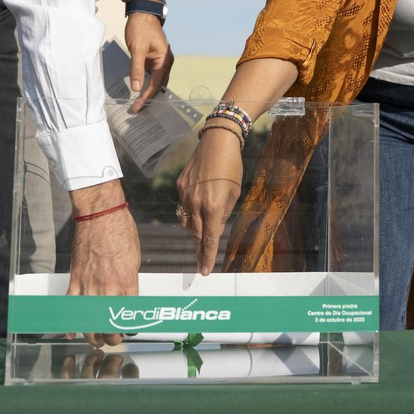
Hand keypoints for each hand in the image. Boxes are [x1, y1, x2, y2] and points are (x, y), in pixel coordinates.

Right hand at [67, 181, 140, 346]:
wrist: (100, 215)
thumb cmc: (121, 232)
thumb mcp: (134, 259)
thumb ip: (129, 281)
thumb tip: (125, 296)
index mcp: (128, 284)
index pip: (129, 318)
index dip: (128, 329)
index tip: (128, 331)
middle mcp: (109, 289)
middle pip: (108, 326)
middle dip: (111, 338)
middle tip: (112, 340)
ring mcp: (90, 286)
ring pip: (89, 323)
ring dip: (92, 335)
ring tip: (95, 339)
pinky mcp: (75, 280)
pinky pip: (71, 307)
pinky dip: (70, 323)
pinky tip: (71, 332)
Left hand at [123, 5, 172, 112]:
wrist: (142, 13)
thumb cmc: (140, 29)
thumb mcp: (137, 49)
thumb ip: (137, 69)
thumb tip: (136, 88)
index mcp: (165, 60)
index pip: (156, 85)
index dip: (146, 97)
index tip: (136, 108)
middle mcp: (166, 62)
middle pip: (158, 85)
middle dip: (148, 98)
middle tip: (135, 110)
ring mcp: (161, 60)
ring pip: (156, 81)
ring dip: (147, 92)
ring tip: (137, 103)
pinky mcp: (154, 59)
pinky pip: (151, 75)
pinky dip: (146, 83)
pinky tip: (138, 89)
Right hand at [175, 125, 244, 275]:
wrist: (217, 142)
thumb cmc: (231, 167)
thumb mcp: (233, 193)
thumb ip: (223, 214)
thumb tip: (216, 228)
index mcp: (213, 207)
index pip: (210, 238)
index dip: (207, 256)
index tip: (205, 271)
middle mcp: (196, 203)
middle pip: (196, 235)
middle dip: (200, 251)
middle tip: (201, 265)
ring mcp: (185, 195)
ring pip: (187, 221)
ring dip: (195, 229)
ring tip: (203, 231)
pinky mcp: (179, 186)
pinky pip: (183, 206)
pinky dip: (191, 210)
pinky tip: (199, 203)